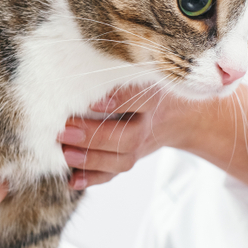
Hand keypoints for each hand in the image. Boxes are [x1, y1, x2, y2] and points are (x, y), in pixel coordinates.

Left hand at [58, 84, 247, 188]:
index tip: (93, 102)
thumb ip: (120, 72)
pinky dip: (93, 179)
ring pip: (121, 160)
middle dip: (94, 137)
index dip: (118, 102)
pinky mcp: (131, 158)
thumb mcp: (145, 72)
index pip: (141, 99)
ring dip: (91, 160)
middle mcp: (149, 124)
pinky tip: (72, 181)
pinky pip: (114, 174)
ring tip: (64, 154)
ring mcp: (142, 145)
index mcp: (155, 97)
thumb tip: (78, 66)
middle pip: (127, 137)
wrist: (182, 115)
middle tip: (64, 131)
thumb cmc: (152, 85)